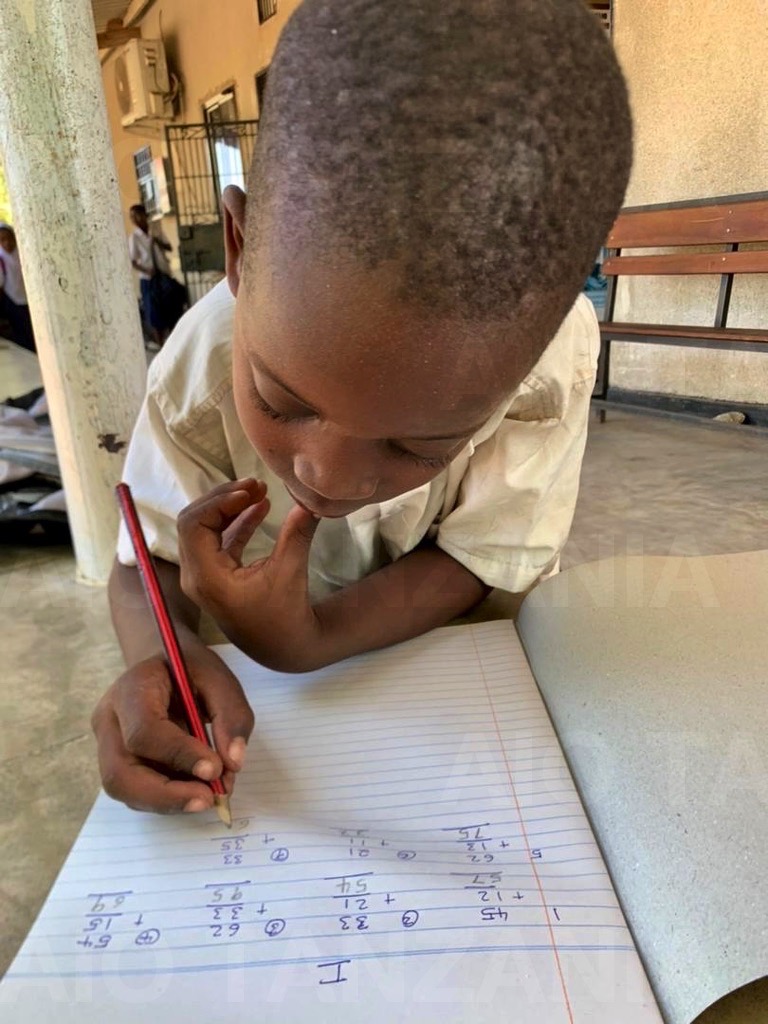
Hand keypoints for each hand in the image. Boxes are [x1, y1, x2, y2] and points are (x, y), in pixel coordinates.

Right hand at [91, 641, 253, 814]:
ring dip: (170, 801)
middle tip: (210, 799)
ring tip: (211, 794)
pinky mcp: (118, 763)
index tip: (216, 769)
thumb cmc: (190, 670)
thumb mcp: (219, 679)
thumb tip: (233, 763)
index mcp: (132, 689)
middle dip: (166, 796)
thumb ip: (231, 716)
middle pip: (121, 774)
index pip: (144, 732)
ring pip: (126, 790)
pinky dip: (168, 798)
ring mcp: (108, 745)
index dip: (179, 755)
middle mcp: (109, 721)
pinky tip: (197, 788)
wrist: (163, 666)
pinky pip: (136, 792)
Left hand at [177, 479, 322, 671]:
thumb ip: (297, 533)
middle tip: (254, 485)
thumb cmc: (286, 615)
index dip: (219, 501)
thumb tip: (311, 500)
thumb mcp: (291, 572)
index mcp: (207, 577)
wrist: (284, 648)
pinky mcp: (216, 577)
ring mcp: (204, 577)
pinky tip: (259, 508)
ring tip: (259, 491)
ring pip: (203, 530)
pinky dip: (234, 523)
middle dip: (222, 499)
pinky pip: (217, 542)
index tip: (251, 491)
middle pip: (193, 523)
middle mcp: (197, 576)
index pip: (194, 524)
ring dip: (228, 508)